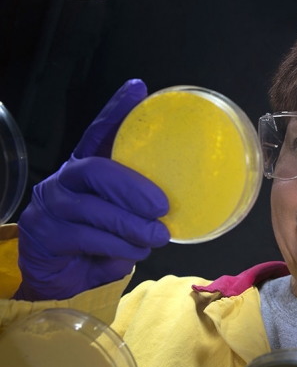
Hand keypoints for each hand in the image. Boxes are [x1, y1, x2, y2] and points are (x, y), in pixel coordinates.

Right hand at [14, 79, 170, 300]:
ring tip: (156, 237)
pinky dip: (116, 247)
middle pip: (96, 170)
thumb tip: (181, 205)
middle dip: (132, 187)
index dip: (116, 111)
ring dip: (130, 226)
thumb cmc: (99, 241)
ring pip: (93, 209)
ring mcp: (50, 205)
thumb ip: (142, 205)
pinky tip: (133, 253)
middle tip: (162, 207)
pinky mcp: (44, 233)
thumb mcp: (124, 218)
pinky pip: (86, 238)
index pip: (99, 133)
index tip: (138, 90)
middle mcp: (65, 180)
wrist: (60, 277)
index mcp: (87, 168)